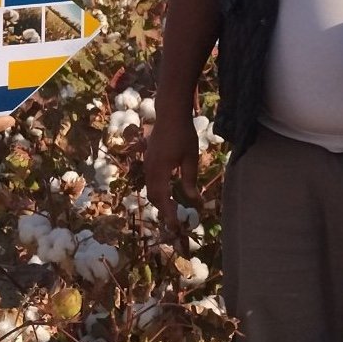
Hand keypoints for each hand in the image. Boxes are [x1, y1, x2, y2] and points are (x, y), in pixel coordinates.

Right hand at [144, 102, 201, 242]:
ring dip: (161, 203)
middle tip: (176, 225)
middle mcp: (150, 170)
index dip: (169, 214)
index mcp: (160, 170)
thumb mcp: (191, 158)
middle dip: (164, 212)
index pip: (163, 199)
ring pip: (151, 190)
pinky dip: (158, 193)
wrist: (170, 114)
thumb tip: (194, 201)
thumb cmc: (183, 134)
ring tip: (172, 214)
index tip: (177, 227)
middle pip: (154, 197)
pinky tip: (167, 196)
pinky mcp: (149, 161)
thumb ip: (190, 180)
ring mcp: (147, 165)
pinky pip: (151, 182)